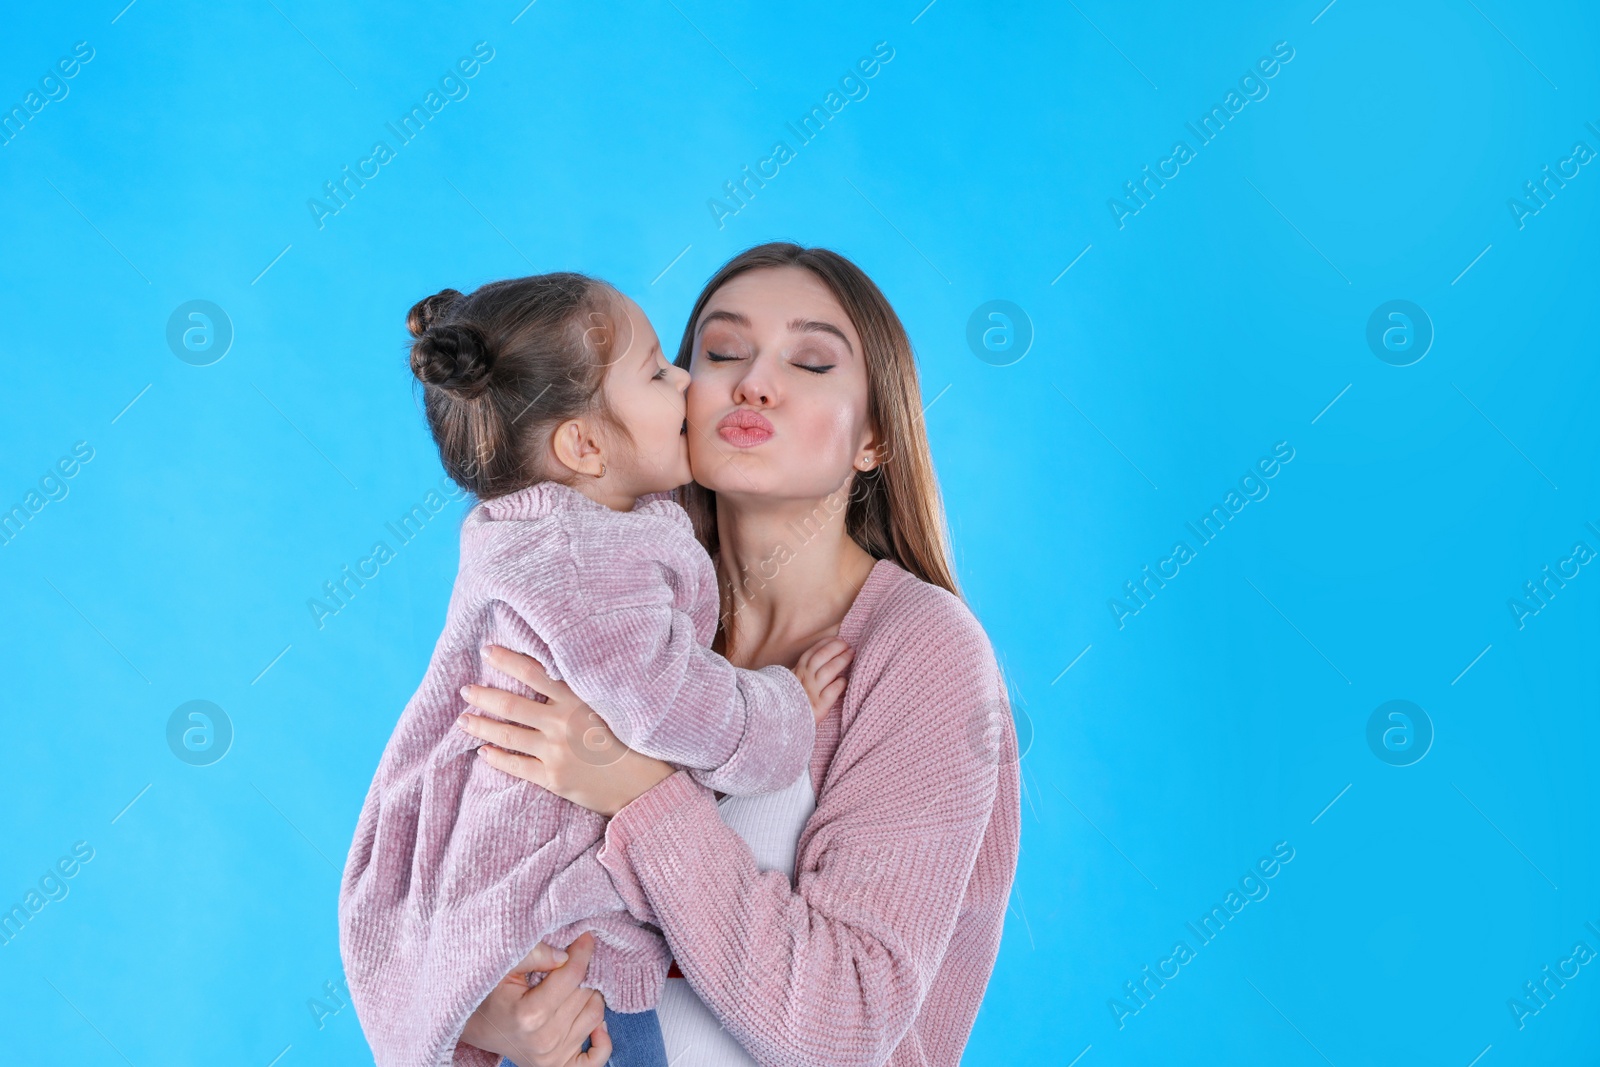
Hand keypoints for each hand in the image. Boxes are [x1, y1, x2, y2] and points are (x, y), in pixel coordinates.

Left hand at [458, 645, 676, 816]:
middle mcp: (562, 723)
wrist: (644, 785)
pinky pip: (515, 765)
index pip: (534, 672)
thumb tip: (550, 673)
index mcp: (578, 700)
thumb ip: (579, 692)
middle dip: (483, 695)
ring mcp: (555, 752)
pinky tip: (483, 752)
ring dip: (480, 725)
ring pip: (506, 735)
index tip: (487, 650)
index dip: (506, 660)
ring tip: (463, 719)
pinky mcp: (552, 778)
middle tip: (465, 689)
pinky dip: (495, 757)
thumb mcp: (609, 706)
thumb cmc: (631, 741)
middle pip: (511, 705)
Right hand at [460, 932, 611, 1066]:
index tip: (585, 936)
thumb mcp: (502, 968)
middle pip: (586, 993)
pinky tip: (595, 1023)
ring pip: (596, 1014)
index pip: (572, 975)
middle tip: (574, 959)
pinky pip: (598, 1056)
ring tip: (576, 985)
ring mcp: (553, 1057)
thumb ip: (533, 954)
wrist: (477, 1028)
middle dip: (584, 971)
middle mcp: (545, 1039)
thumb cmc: (488, 994)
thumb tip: (565, 955)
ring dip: (591, 995)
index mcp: (529, 1014)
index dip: (582, 951)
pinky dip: (602, 1037)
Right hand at [794, 637, 852, 722]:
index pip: (811, 653)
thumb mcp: (789, 684)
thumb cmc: (787, 703)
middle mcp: (804, 679)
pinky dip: (839, 684)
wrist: (779, 724)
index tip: (837, 639)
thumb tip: (820, 662)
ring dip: (841, 660)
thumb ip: (801, 674)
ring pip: (828, 671)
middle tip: (847, 645)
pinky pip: (832, 692)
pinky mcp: (819, 707)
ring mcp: (811, 692)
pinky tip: (845, 680)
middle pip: (821, 658)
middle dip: (836, 648)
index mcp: (796, 673)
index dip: (825, 644)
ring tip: (851, 655)